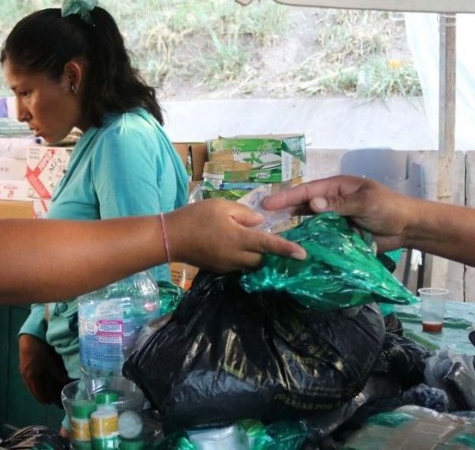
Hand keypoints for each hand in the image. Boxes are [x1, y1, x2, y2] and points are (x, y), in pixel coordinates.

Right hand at [18, 334, 69, 405]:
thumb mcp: (50, 362)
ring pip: (28, 385)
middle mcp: (26, 376)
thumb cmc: (40, 350)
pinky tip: (34, 382)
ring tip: (39, 394)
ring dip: (34, 390)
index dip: (43, 398)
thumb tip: (65, 381)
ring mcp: (22, 371)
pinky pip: (26, 380)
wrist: (29, 338)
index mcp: (32, 377)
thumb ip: (57, 373)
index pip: (38, 392)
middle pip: (32, 390)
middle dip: (38, 396)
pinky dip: (31, 384)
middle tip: (44, 401)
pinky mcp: (22, 366)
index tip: (47, 403)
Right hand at [165, 199, 306, 270]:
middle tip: (276, 241)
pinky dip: (243, 257)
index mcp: (239, 239)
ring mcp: (227, 265)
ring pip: (251, 264)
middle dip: (271, 253)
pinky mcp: (219, 268)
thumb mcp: (221, 206)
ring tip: (255, 242)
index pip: (270, 246)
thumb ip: (244, 213)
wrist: (170, 238)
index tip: (304, 255)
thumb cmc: (195, 217)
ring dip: (257, 255)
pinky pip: (238, 265)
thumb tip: (260, 222)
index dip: (288, 250)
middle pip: (263, 259)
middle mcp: (236, 256)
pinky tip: (237, 246)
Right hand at [262, 175, 414, 251]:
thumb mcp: (365, 203)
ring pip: (309, 221)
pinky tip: (294, 245)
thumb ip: (339, 205)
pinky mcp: (338, 234)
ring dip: (293, 225)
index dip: (287, 197)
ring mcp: (334, 218)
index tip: (269, 203)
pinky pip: (319, 235)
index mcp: (337, 187)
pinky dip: (307, 239)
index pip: (308, 191)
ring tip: (273, 232)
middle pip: (304, 204)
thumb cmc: (389, 208)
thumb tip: (313, 204)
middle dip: (284, 209)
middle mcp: (332, 201)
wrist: (407, 228)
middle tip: (263, 218)